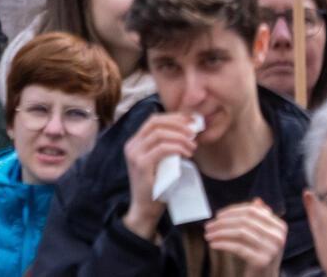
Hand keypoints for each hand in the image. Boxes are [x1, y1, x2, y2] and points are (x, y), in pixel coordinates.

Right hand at [120, 113, 199, 237]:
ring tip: (192, 146)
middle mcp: (132, 145)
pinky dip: (177, 147)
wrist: (145, 210)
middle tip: (194, 132)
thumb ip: (168, 145)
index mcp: (135, 142)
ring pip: (159, 134)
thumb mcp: (162, 161)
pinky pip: (161, 148)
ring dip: (180, 137)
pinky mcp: (141, 165)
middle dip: (178, 124)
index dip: (173, 117)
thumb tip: (189, 129)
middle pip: (155, 122)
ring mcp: (134, 155)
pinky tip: (187, 153)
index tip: (191, 121)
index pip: (154, 120)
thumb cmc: (158, 186)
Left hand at [202, 201, 287, 276]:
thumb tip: (257, 200)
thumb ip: (261, 219)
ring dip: (220, 232)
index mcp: (280, 226)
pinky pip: (238, 248)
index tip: (218, 215)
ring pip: (240, 233)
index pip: (253, 211)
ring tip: (208, 235)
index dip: (233, 210)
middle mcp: (278, 236)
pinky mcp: (261, 261)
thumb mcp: (265, 237)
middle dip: (223, 222)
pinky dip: (223, 244)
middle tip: (209, 226)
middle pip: (245, 221)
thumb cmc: (262, 257)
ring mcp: (271, 249)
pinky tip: (214, 244)